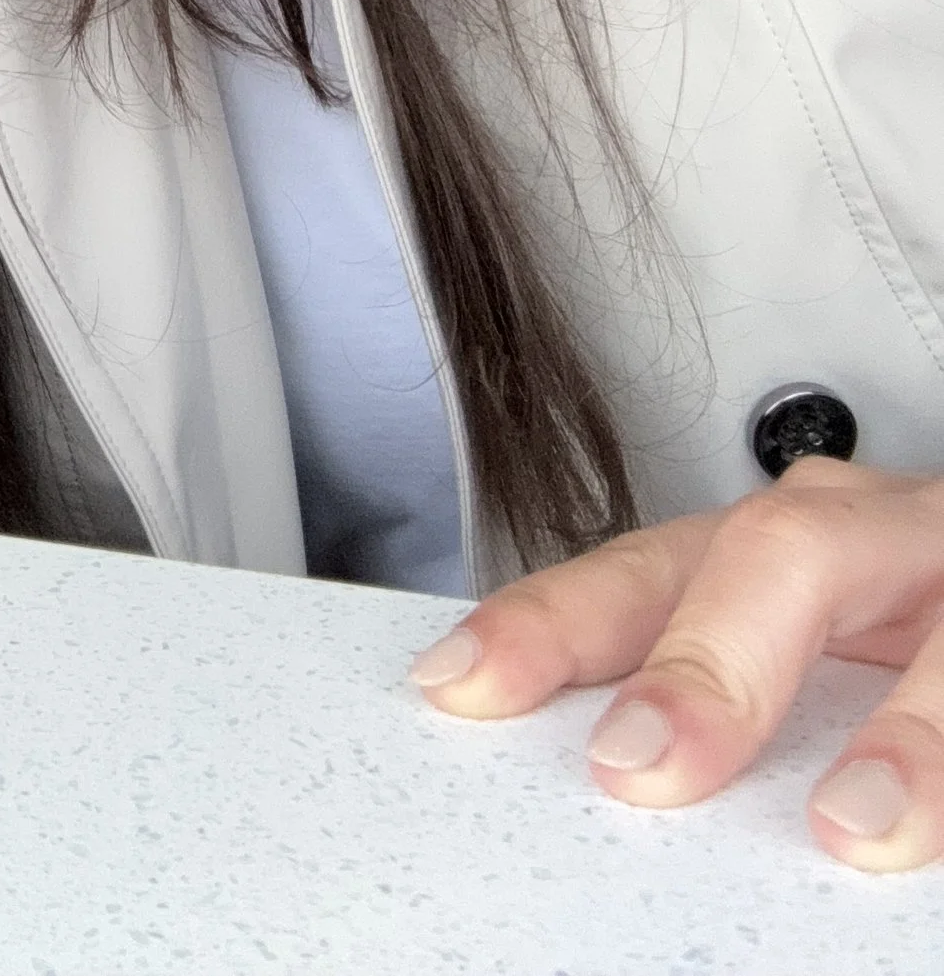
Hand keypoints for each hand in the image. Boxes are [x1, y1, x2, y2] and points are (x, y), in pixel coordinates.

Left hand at [409, 458, 943, 869]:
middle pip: (784, 556)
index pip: (649, 567)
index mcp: (788, 540)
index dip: (553, 621)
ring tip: (857, 825)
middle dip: (711, 663)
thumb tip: (596, 767)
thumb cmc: (918, 618)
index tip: (462, 686)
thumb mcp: (809, 635)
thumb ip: (714, 672)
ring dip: (908, 732)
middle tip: (641, 767)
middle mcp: (877, 533)